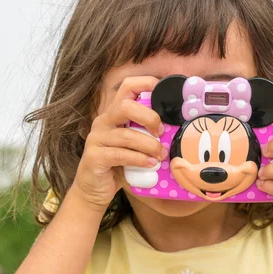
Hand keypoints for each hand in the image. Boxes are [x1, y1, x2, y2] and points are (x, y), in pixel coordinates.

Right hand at [72, 76, 166, 209]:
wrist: (94, 189)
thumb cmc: (119, 164)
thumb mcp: (134, 145)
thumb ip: (148, 134)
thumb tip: (178, 129)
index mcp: (114, 113)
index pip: (128, 87)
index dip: (147, 83)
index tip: (165, 94)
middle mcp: (103, 122)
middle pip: (125, 106)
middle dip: (149, 117)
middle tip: (161, 132)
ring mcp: (96, 139)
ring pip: (126, 135)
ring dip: (149, 145)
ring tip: (162, 155)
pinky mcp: (94, 157)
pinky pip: (120, 154)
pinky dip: (139, 159)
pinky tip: (151, 164)